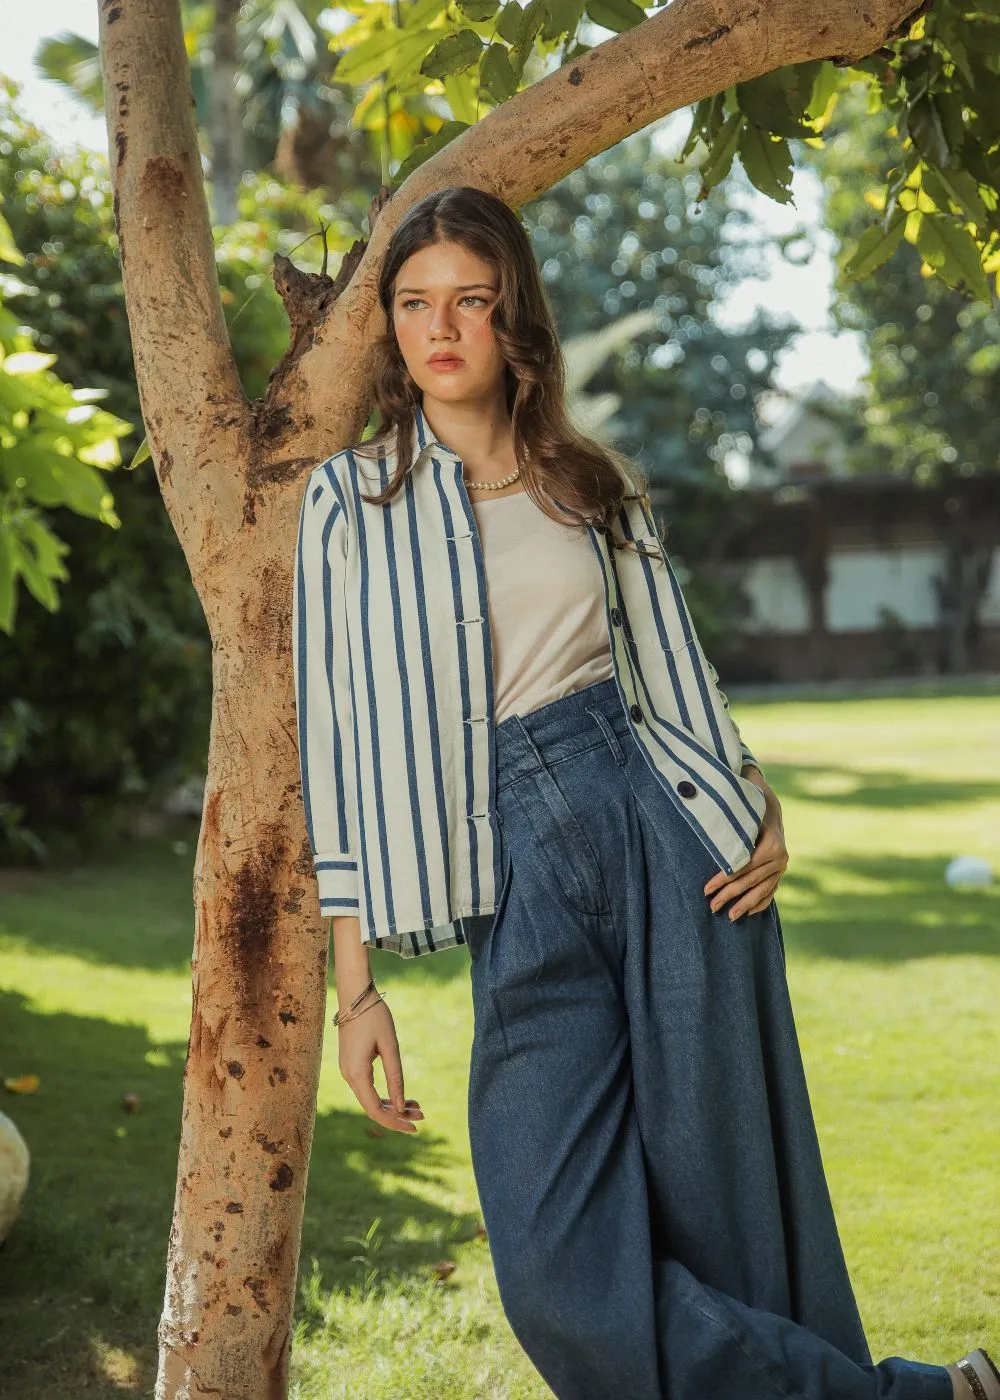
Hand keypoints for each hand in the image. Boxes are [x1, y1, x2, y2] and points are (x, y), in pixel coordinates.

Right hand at [336, 992, 424, 1133]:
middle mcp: (348, 1076)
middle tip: (422, 1116)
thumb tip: (401, 1106)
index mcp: (356, 1073)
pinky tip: (401, 1096)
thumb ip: (395, 1077)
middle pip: (372, 1108)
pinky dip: (384, 1095)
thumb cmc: (375, 1016)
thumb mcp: (390, 1046)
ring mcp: (348, 1071)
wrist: (356, 995)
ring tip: (417, 1106)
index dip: (395, 1122)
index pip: (375, 1110)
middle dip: (398, 1115)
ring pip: (370, 1099)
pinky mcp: (351, 1065)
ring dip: (392, 1105)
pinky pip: (367, 1088)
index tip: (415, 1127)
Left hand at [703, 769, 787, 918]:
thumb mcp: (741, 807)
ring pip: (762, 890)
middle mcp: (780, 858)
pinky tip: (748, 914)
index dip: (723, 878)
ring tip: (729, 917)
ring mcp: (782, 867)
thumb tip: (695, 803)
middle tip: (711, 906)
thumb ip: (726, 814)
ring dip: (745, 905)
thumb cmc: (749, 805)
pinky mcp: (780, 872)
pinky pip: (771, 891)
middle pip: (750, 881)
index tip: (706, 888)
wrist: (771, 806)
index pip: (743, 866)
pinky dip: (760, 903)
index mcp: (771, 843)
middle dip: (729, 895)